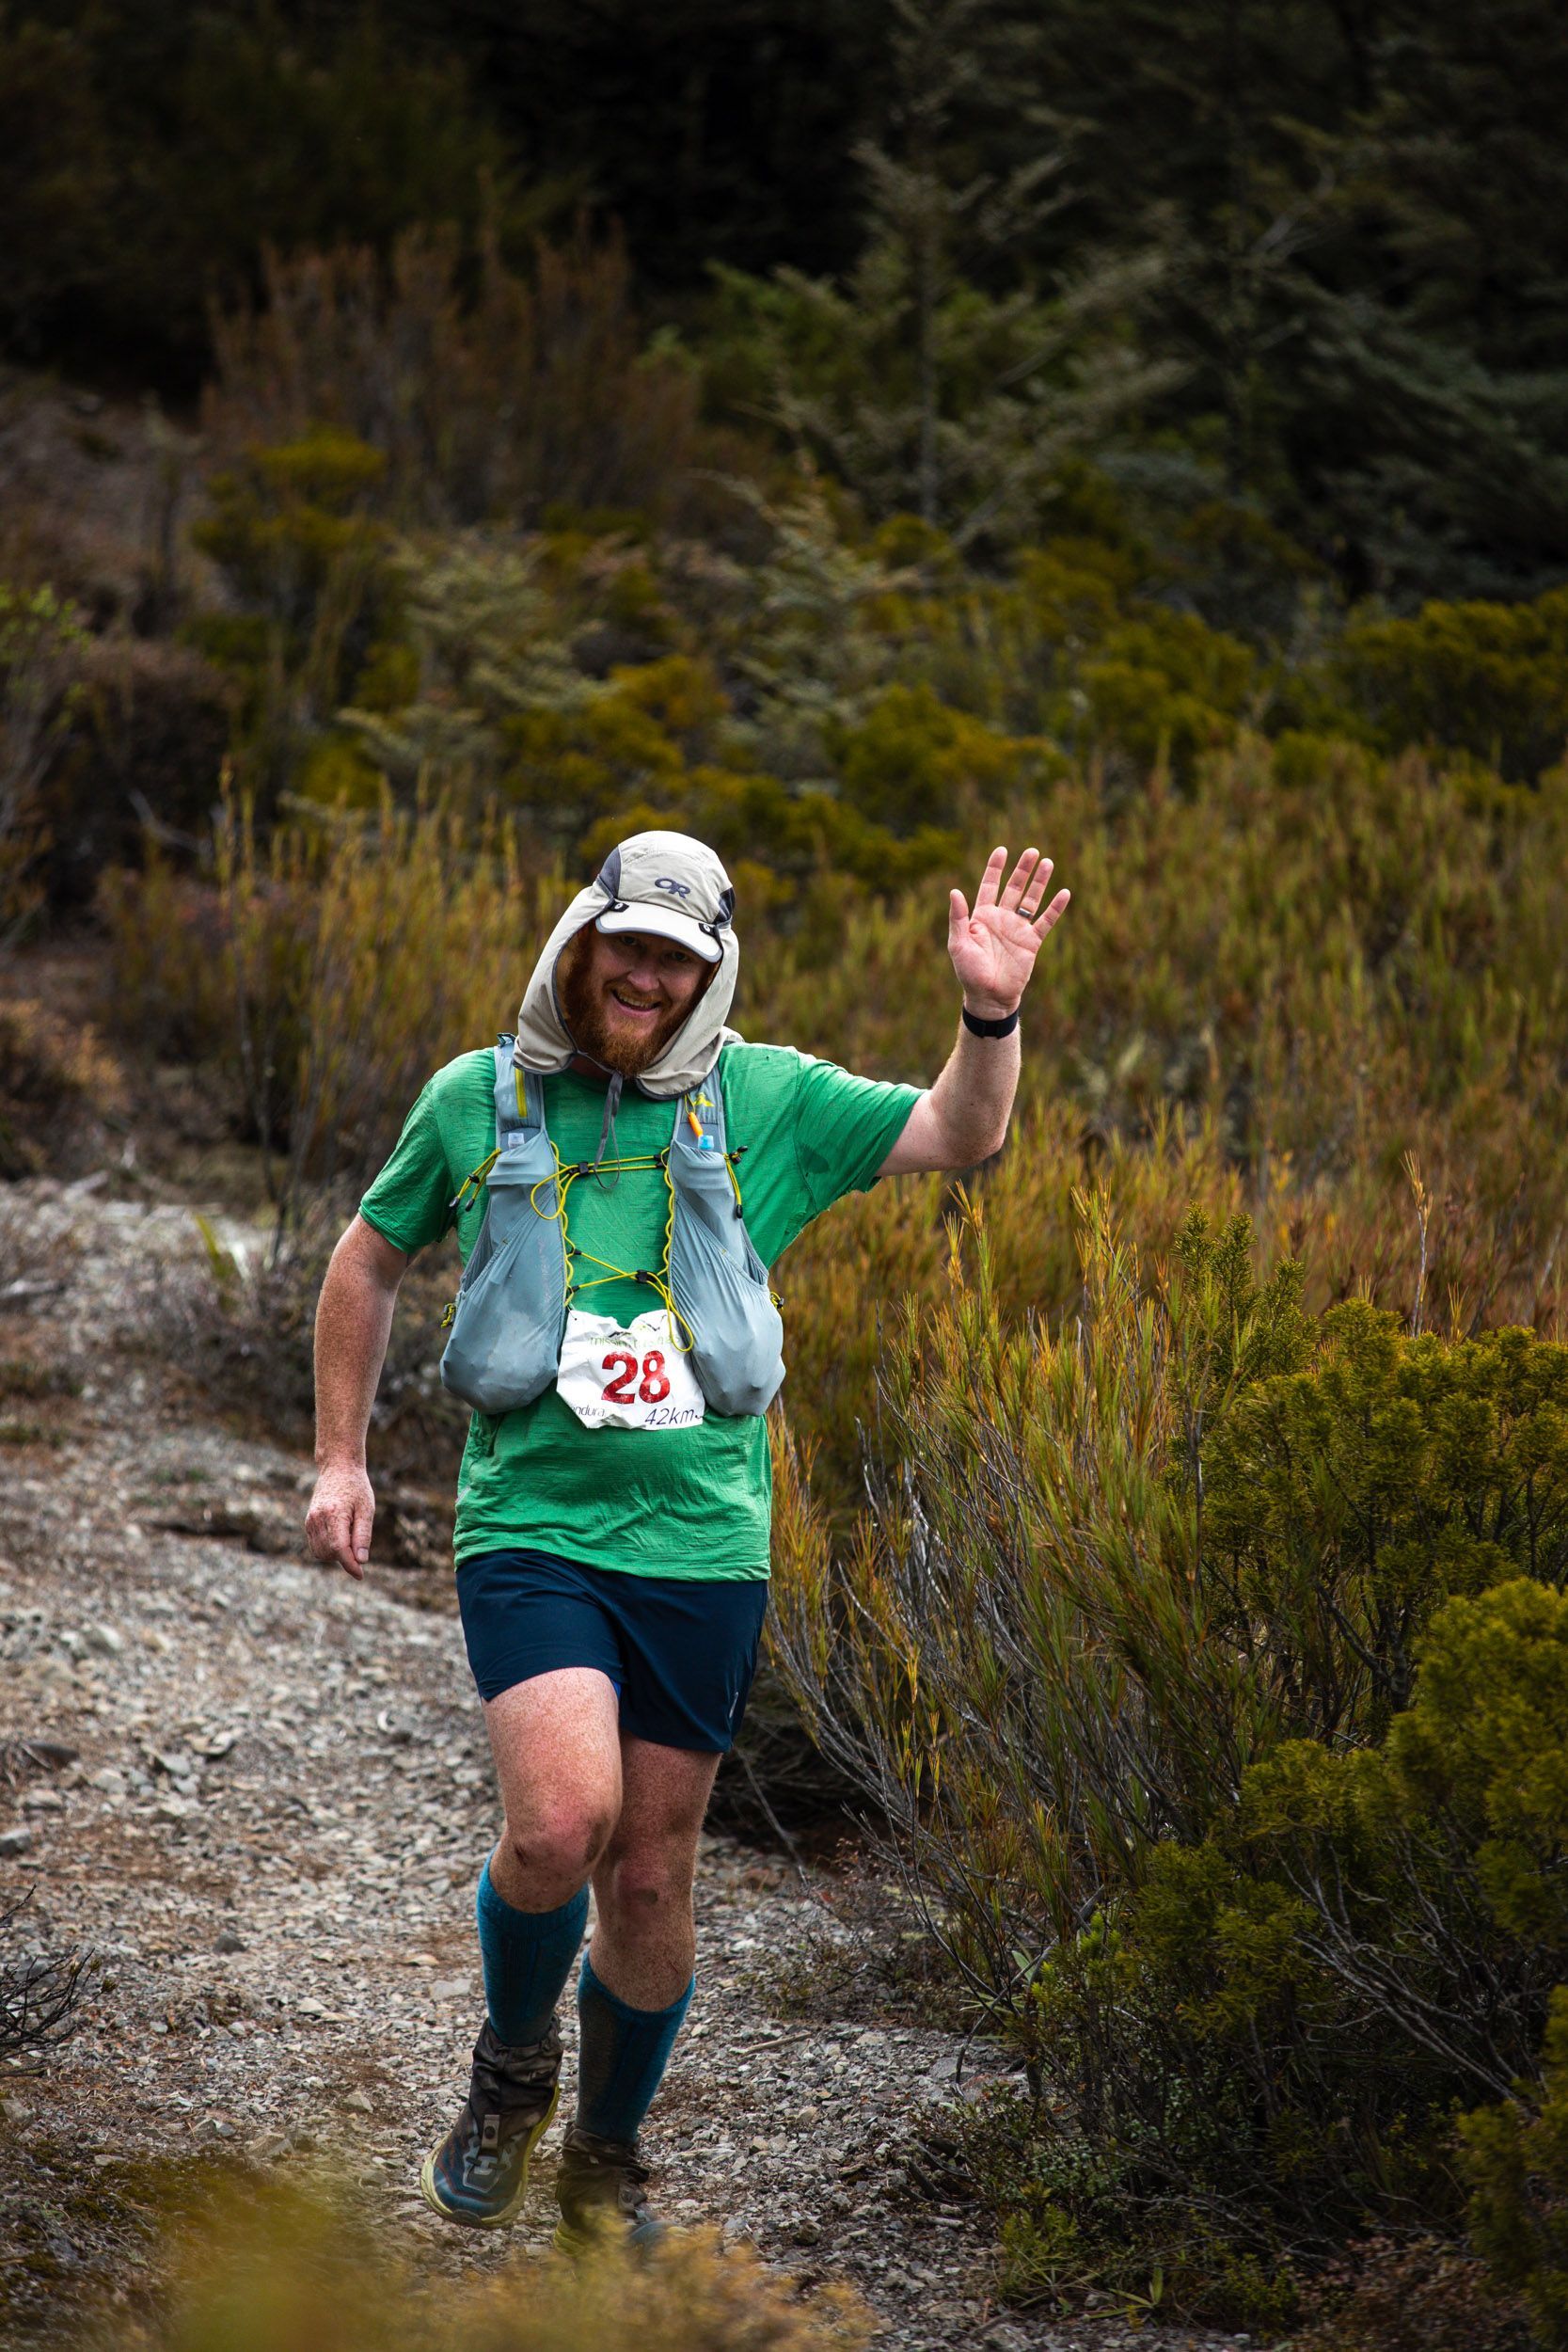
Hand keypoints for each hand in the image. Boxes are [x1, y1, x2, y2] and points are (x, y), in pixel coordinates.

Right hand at [305, 1461, 374, 1580]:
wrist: (337, 1468)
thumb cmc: (356, 1488)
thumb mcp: (366, 1509)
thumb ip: (363, 1535)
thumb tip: (361, 1561)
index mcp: (334, 1514)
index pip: (340, 1549)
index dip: (350, 1565)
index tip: (360, 1575)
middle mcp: (317, 1519)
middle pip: (330, 1553)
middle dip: (345, 1558)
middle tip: (358, 1542)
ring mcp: (310, 1521)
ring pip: (321, 1553)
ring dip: (336, 1555)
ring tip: (349, 1534)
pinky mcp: (308, 1522)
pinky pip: (316, 1546)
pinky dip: (328, 1549)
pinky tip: (340, 1536)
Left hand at [948, 845, 1069, 1016]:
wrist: (989, 996)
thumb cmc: (969, 973)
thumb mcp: (958, 944)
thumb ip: (958, 918)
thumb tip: (955, 891)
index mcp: (982, 916)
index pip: (989, 885)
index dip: (995, 868)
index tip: (1002, 850)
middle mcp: (1001, 919)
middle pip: (1014, 888)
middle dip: (1022, 870)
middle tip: (1032, 851)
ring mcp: (1018, 929)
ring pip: (1031, 900)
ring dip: (1039, 882)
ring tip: (1048, 862)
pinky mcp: (1032, 942)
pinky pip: (1045, 921)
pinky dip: (1055, 908)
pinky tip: (1064, 893)